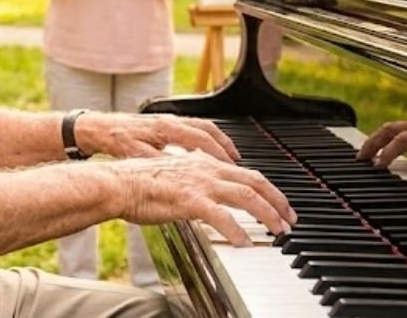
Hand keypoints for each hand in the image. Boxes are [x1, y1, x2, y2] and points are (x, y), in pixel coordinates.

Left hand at [77, 112, 240, 163]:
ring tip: (231, 159)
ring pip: (201, 128)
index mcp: (165, 128)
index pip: (201, 138)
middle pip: (207, 130)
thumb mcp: (137, 156)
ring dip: (217, 142)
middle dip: (225, 147)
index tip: (233, 166)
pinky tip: (207, 153)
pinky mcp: (162, 125)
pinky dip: (204, 141)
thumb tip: (181, 174)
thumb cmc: (114, 142)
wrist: (94, 129)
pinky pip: (191, 129)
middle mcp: (169, 121)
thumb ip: (160, 164)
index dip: (219, 153)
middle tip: (240, 164)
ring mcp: (167, 121)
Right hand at [111, 151, 294, 245]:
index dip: (266, 188)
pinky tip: (244, 242)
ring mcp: (199, 184)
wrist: (116, 184)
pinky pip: (222, 217)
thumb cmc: (136, 183)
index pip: (244, 173)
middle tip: (289, 218)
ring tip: (278, 230)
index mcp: (201, 163)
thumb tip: (203, 198)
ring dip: (268, 214)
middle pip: (254, 181)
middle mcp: (205, 169)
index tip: (277, 203)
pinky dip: (238, 231)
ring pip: (247, 196)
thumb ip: (192, 184)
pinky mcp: (190, 200)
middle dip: (278, 200)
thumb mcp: (171, 177)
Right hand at [357, 118, 406, 173]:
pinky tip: (381, 152)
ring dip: (375, 142)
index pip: (401, 140)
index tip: (377, 167)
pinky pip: (397, 133)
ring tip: (365, 156)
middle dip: (372, 143)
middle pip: (389, 129)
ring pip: (390, 129)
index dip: (387, 152)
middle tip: (360, 158)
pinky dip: (384, 142)